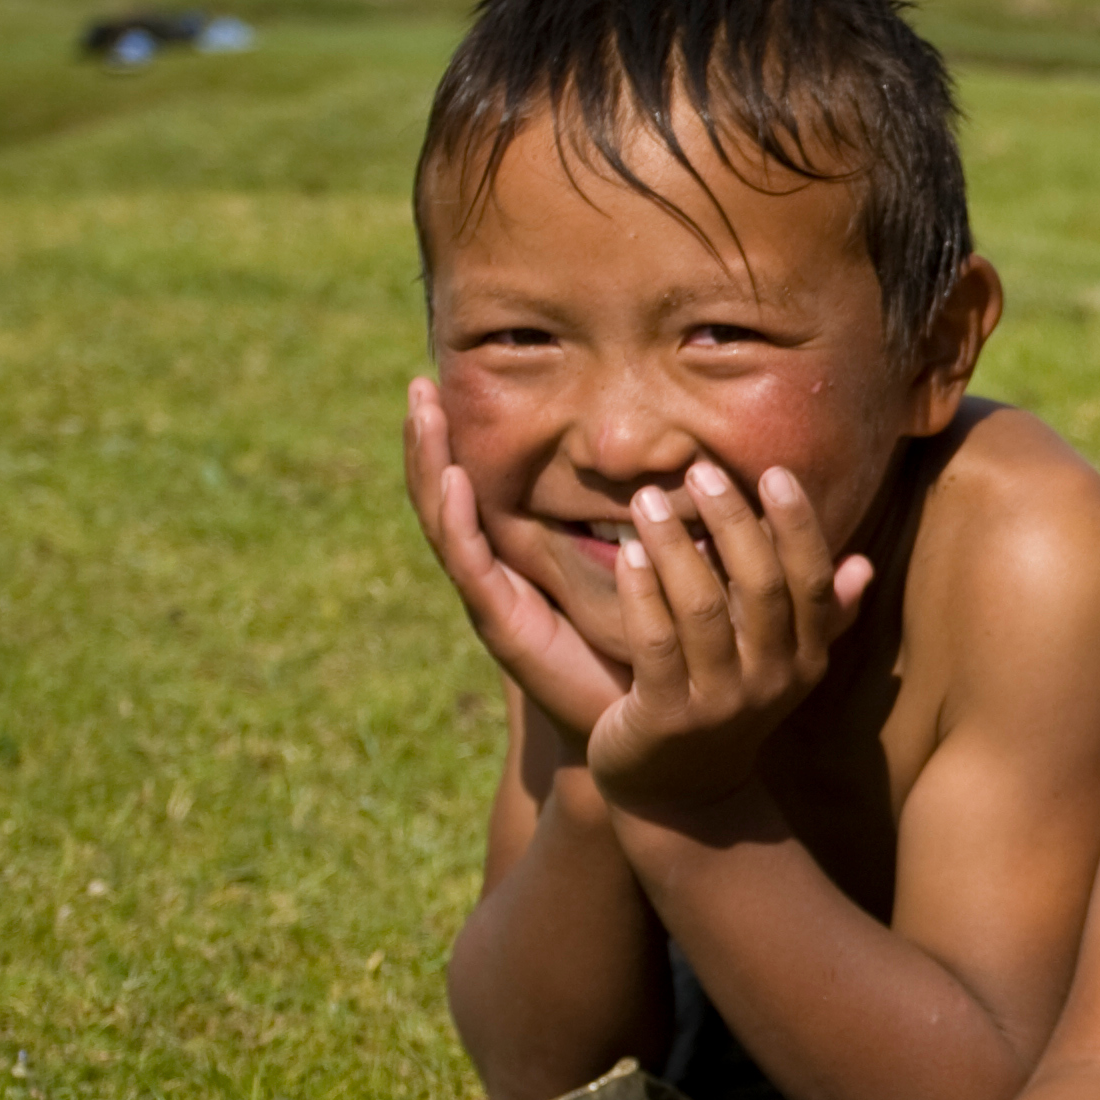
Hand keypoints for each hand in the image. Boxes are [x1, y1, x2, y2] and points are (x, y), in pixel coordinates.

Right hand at [403, 378, 628, 745]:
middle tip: (421, 383)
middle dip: (429, 439)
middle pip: (446, 493)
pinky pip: (471, 563)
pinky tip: (454, 480)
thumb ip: (644, 523)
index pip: (478, 483)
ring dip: (429, 464)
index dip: (462, 437)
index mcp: (520, 554)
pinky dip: (457, 519)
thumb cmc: (643, 641)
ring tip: (422, 413)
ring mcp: (492, 596)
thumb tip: (677, 457)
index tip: (451, 379)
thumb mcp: (644, 567)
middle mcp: (496, 571)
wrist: (636, 720)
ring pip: (445, 521)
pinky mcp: (502, 623)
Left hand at [587, 456, 873, 815]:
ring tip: (647, 500)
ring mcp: (721, 702)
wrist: (680, 798)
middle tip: (699, 471)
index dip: (798, 527)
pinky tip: (628, 555)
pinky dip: (642, 594)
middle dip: (733, 522)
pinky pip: (656, 644)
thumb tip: (863, 566)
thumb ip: (821, 618)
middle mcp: (771, 680)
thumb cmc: (724, 711)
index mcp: (804, 660)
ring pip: (704, 610)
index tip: (774, 474)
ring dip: (676, 548)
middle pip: (761, 587)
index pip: (812, 583)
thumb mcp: (780, 668)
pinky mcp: (668, 718)